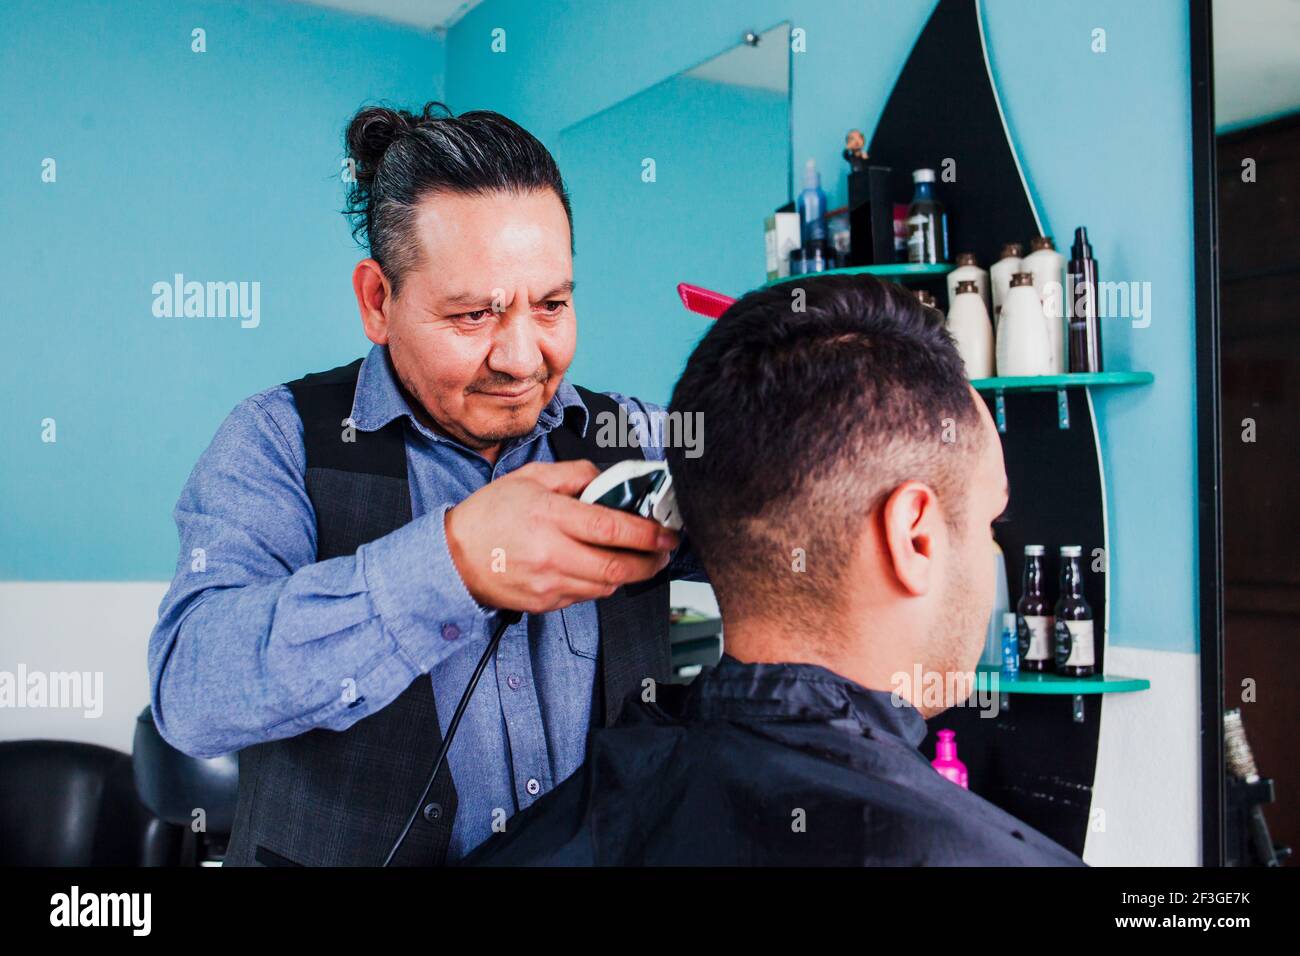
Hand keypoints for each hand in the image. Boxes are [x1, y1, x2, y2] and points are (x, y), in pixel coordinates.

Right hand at [444, 460, 679, 614]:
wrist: (452, 557)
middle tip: (664, 552)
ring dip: (627, 573)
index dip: (647, 533)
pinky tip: (597, 567)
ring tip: (635, 558)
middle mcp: (552, 554)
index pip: (611, 528)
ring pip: (605, 586)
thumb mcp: (530, 478)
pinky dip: (599, 583)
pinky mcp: (545, 603)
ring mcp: (548, 583)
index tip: (666, 532)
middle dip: (650, 562)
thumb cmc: (489, 515)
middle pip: (617, 567)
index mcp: (550, 517)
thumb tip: (607, 478)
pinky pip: (585, 596)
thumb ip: (574, 474)